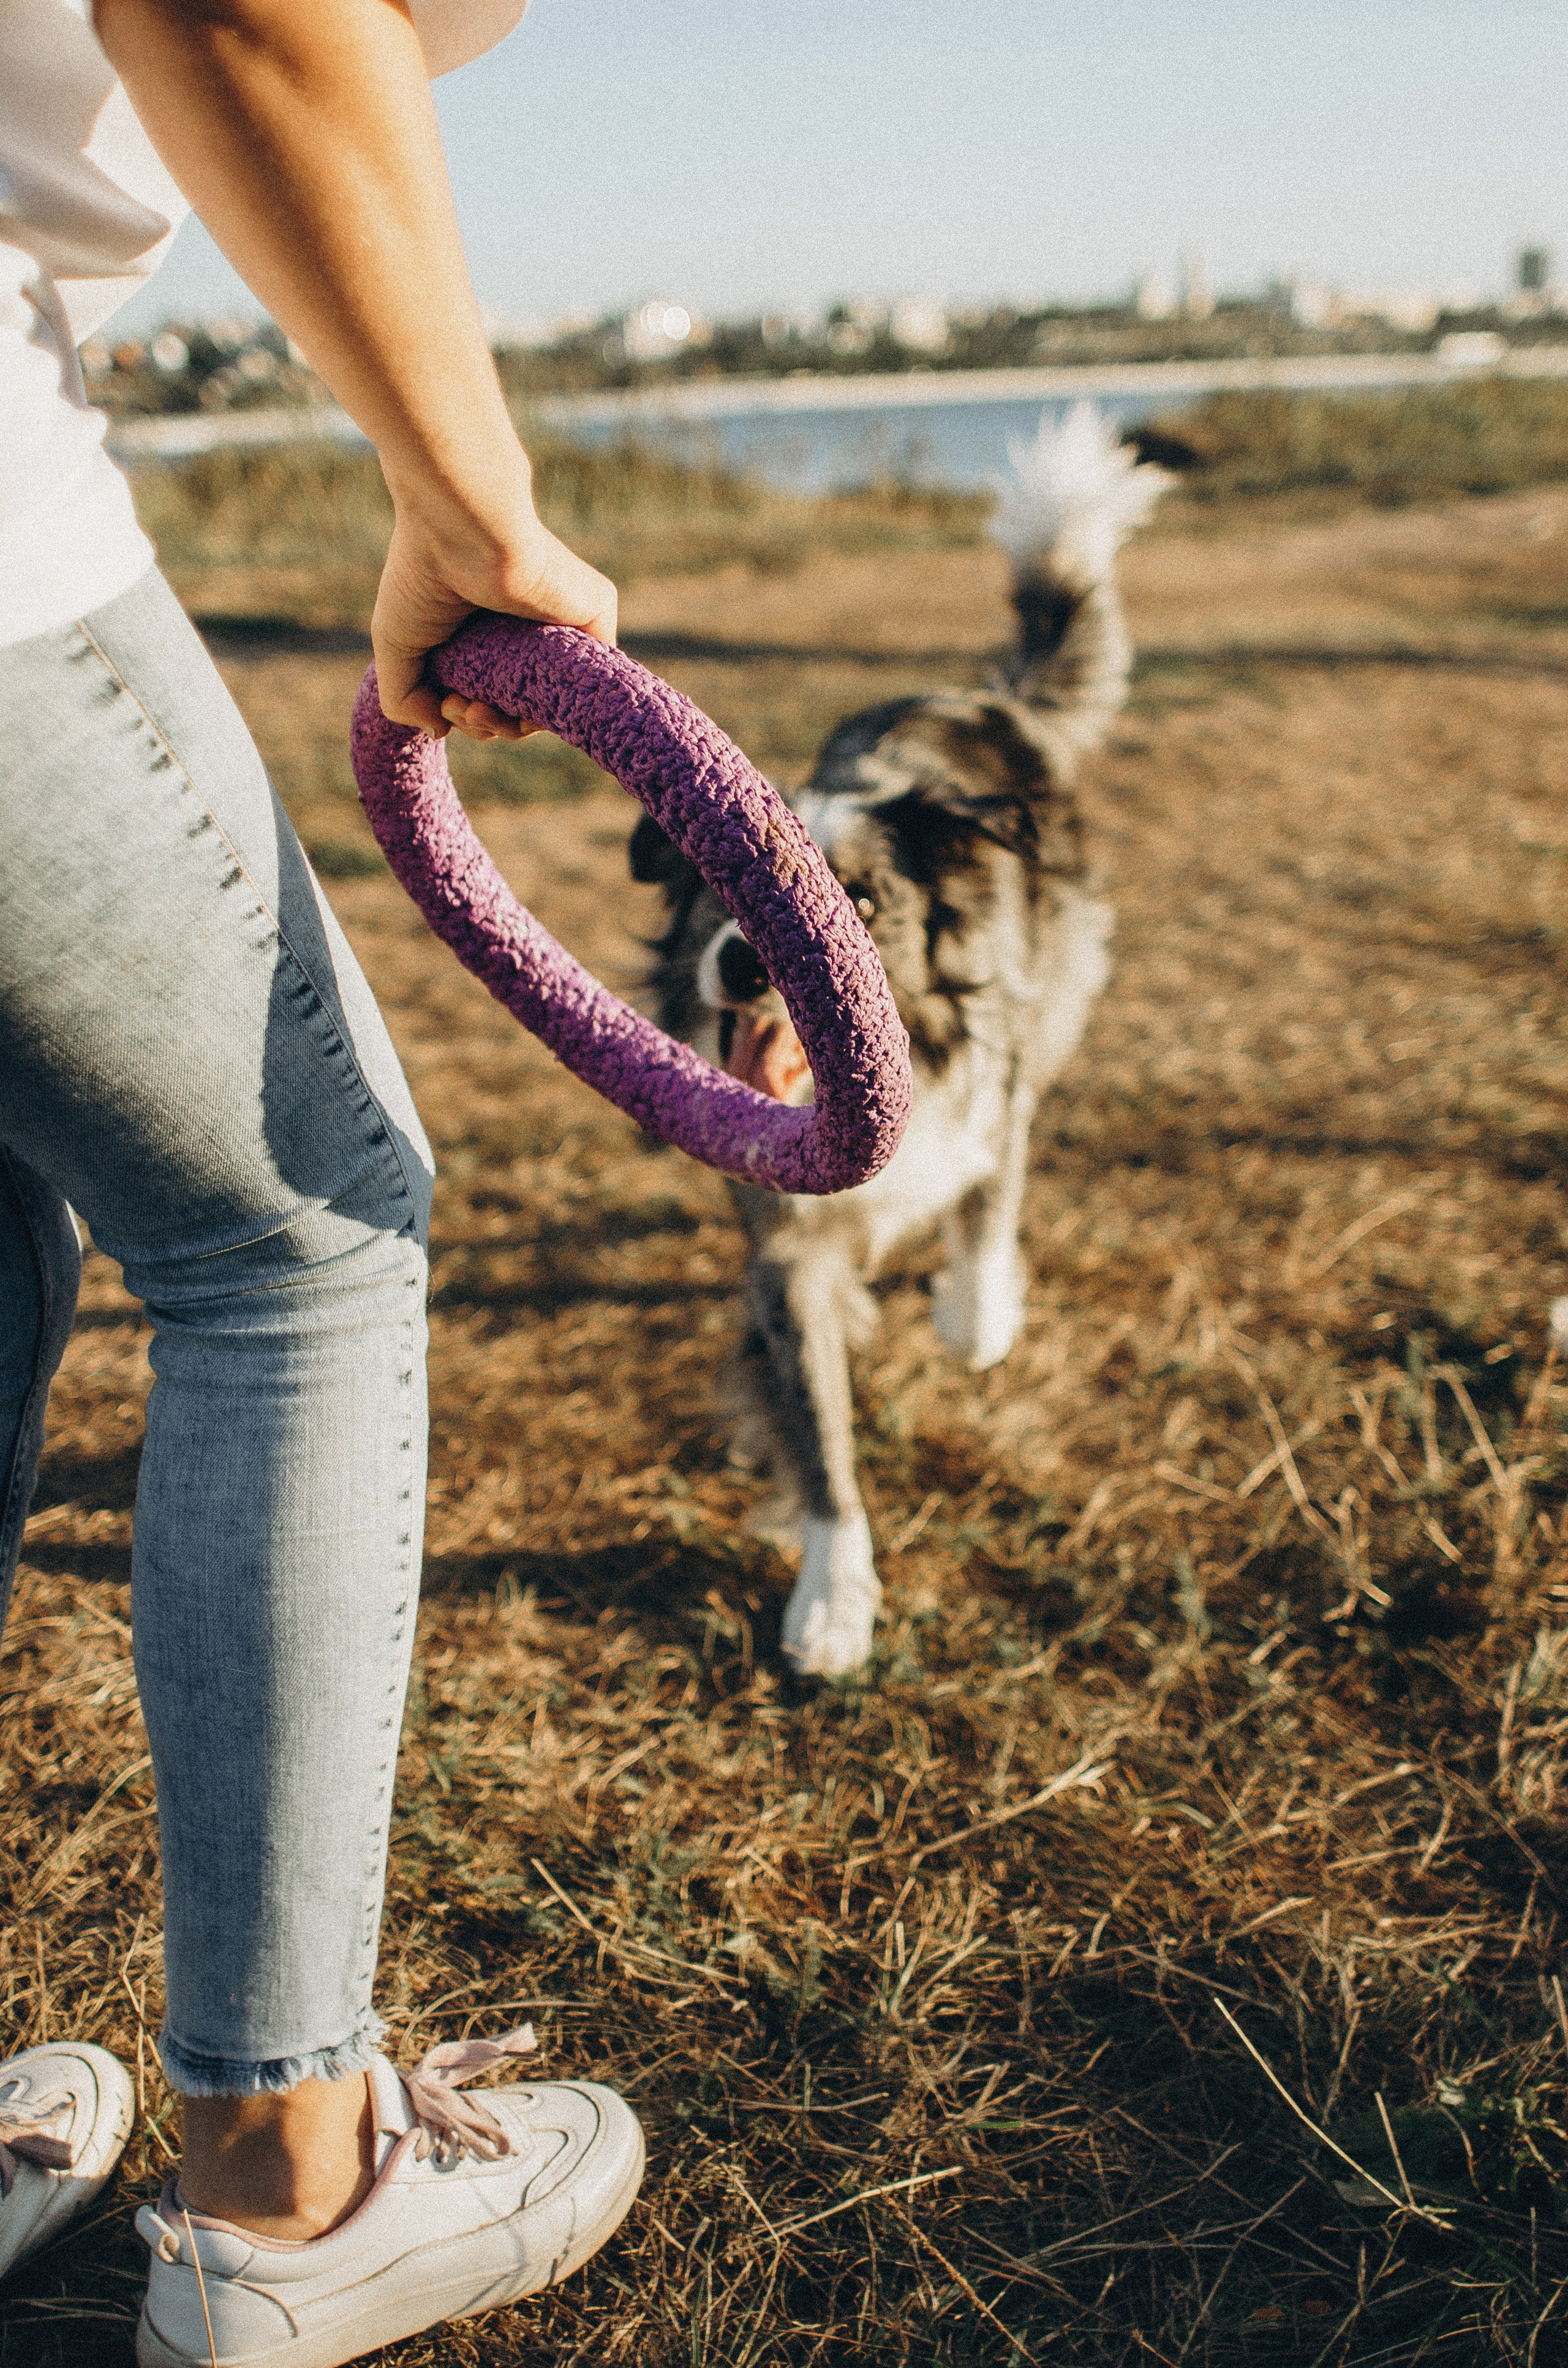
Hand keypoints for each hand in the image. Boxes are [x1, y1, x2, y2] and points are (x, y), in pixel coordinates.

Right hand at [372, 468, 617, 741]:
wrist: (461, 526)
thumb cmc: (422, 574)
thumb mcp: (397, 645)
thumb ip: (406, 696)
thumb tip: (438, 732)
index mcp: (486, 628)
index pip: (489, 692)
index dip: (467, 716)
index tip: (446, 709)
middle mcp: (526, 627)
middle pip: (519, 705)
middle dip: (484, 725)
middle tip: (457, 709)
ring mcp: (562, 623)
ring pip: (551, 701)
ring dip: (510, 727)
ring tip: (475, 710)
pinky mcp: (595, 614)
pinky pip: (590, 681)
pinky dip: (553, 709)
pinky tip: (517, 709)